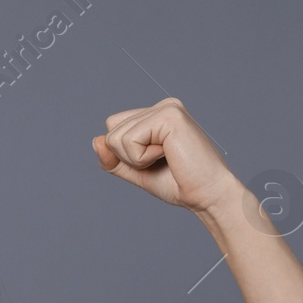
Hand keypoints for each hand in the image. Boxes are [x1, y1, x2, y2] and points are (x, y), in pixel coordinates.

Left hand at [91, 98, 240, 213]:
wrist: (206, 196)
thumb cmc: (178, 183)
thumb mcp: (136, 171)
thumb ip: (113, 158)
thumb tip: (96, 140)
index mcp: (157, 115)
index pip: (113, 127)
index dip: (122, 153)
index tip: (153, 161)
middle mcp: (163, 106)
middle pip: (111, 130)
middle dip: (127, 156)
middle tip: (162, 162)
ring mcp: (167, 108)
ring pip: (116, 136)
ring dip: (135, 159)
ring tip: (166, 158)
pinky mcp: (170, 115)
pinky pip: (129, 140)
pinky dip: (141, 158)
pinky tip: (168, 155)